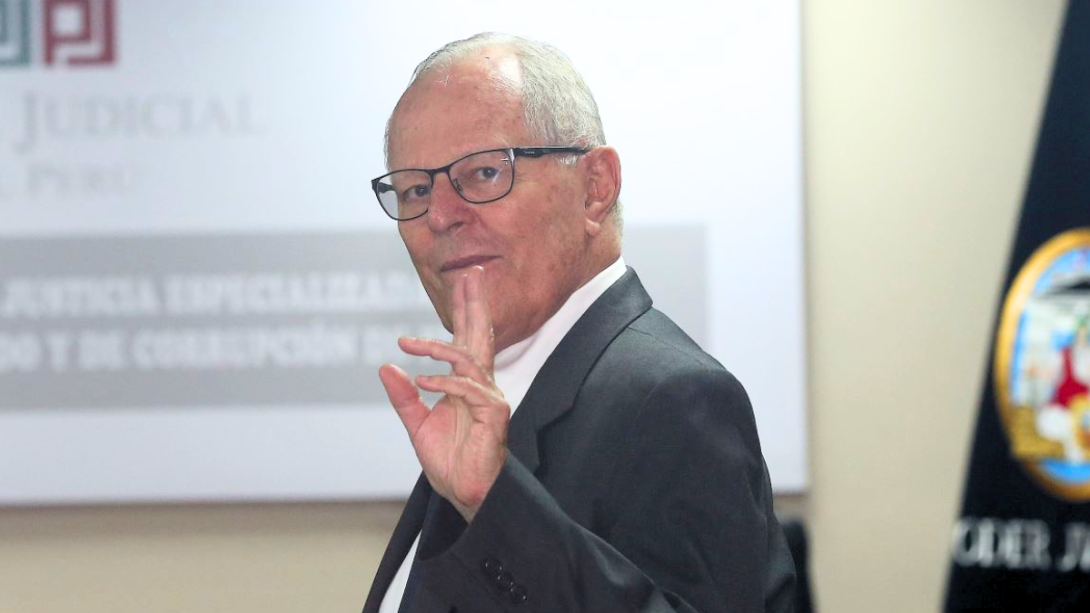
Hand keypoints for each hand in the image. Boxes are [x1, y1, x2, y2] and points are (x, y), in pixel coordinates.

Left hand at [378, 266, 509, 521]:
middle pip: (480, 337)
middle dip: (474, 304)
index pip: (467, 340)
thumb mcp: (417, 424)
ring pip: (469, 360)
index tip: (457, 284)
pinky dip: (443, 384)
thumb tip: (385, 367)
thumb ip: (404, 397)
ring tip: (411, 345)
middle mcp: (481, 385)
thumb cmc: (449, 461)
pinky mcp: (494, 414)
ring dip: (439, 349)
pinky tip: (422, 382)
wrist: (465, 493)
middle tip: (470, 273)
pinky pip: (468, 389)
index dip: (464, 311)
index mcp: (466, 385)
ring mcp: (490, 398)